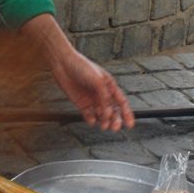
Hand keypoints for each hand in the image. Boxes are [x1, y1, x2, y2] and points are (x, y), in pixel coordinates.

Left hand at [22, 15, 133, 130]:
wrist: (63, 64)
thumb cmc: (82, 67)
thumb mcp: (98, 80)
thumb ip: (104, 97)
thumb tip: (108, 113)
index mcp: (110, 86)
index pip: (122, 102)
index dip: (127, 114)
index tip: (130, 125)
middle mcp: (102, 94)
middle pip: (113, 111)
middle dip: (116, 120)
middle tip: (115, 128)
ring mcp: (92, 100)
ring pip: (102, 115)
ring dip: (104, 122)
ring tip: (104, 126)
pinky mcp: (82, 104)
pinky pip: (89, 115)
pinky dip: (91, 120)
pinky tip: (92, 121)